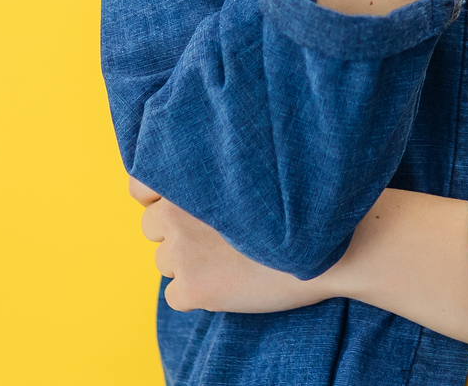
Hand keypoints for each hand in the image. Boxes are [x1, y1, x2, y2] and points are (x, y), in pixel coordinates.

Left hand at [130, 178, 332, 314]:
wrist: (329, 247)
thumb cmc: (297, 206)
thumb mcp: (250, 173)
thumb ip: (209, 178)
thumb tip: (176, 195)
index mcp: (189, 178)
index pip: (139, 186)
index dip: (156, 196)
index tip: (179, 205)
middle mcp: (176, 212)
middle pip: (151, 227)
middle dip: (174, 233)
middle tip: (217, 236)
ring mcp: (181, 252)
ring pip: (163, 262)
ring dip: (187, 263)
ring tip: (232, 259)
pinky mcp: (191, 288)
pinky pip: (174, 294)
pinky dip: (196, 293)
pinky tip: (230, 282)